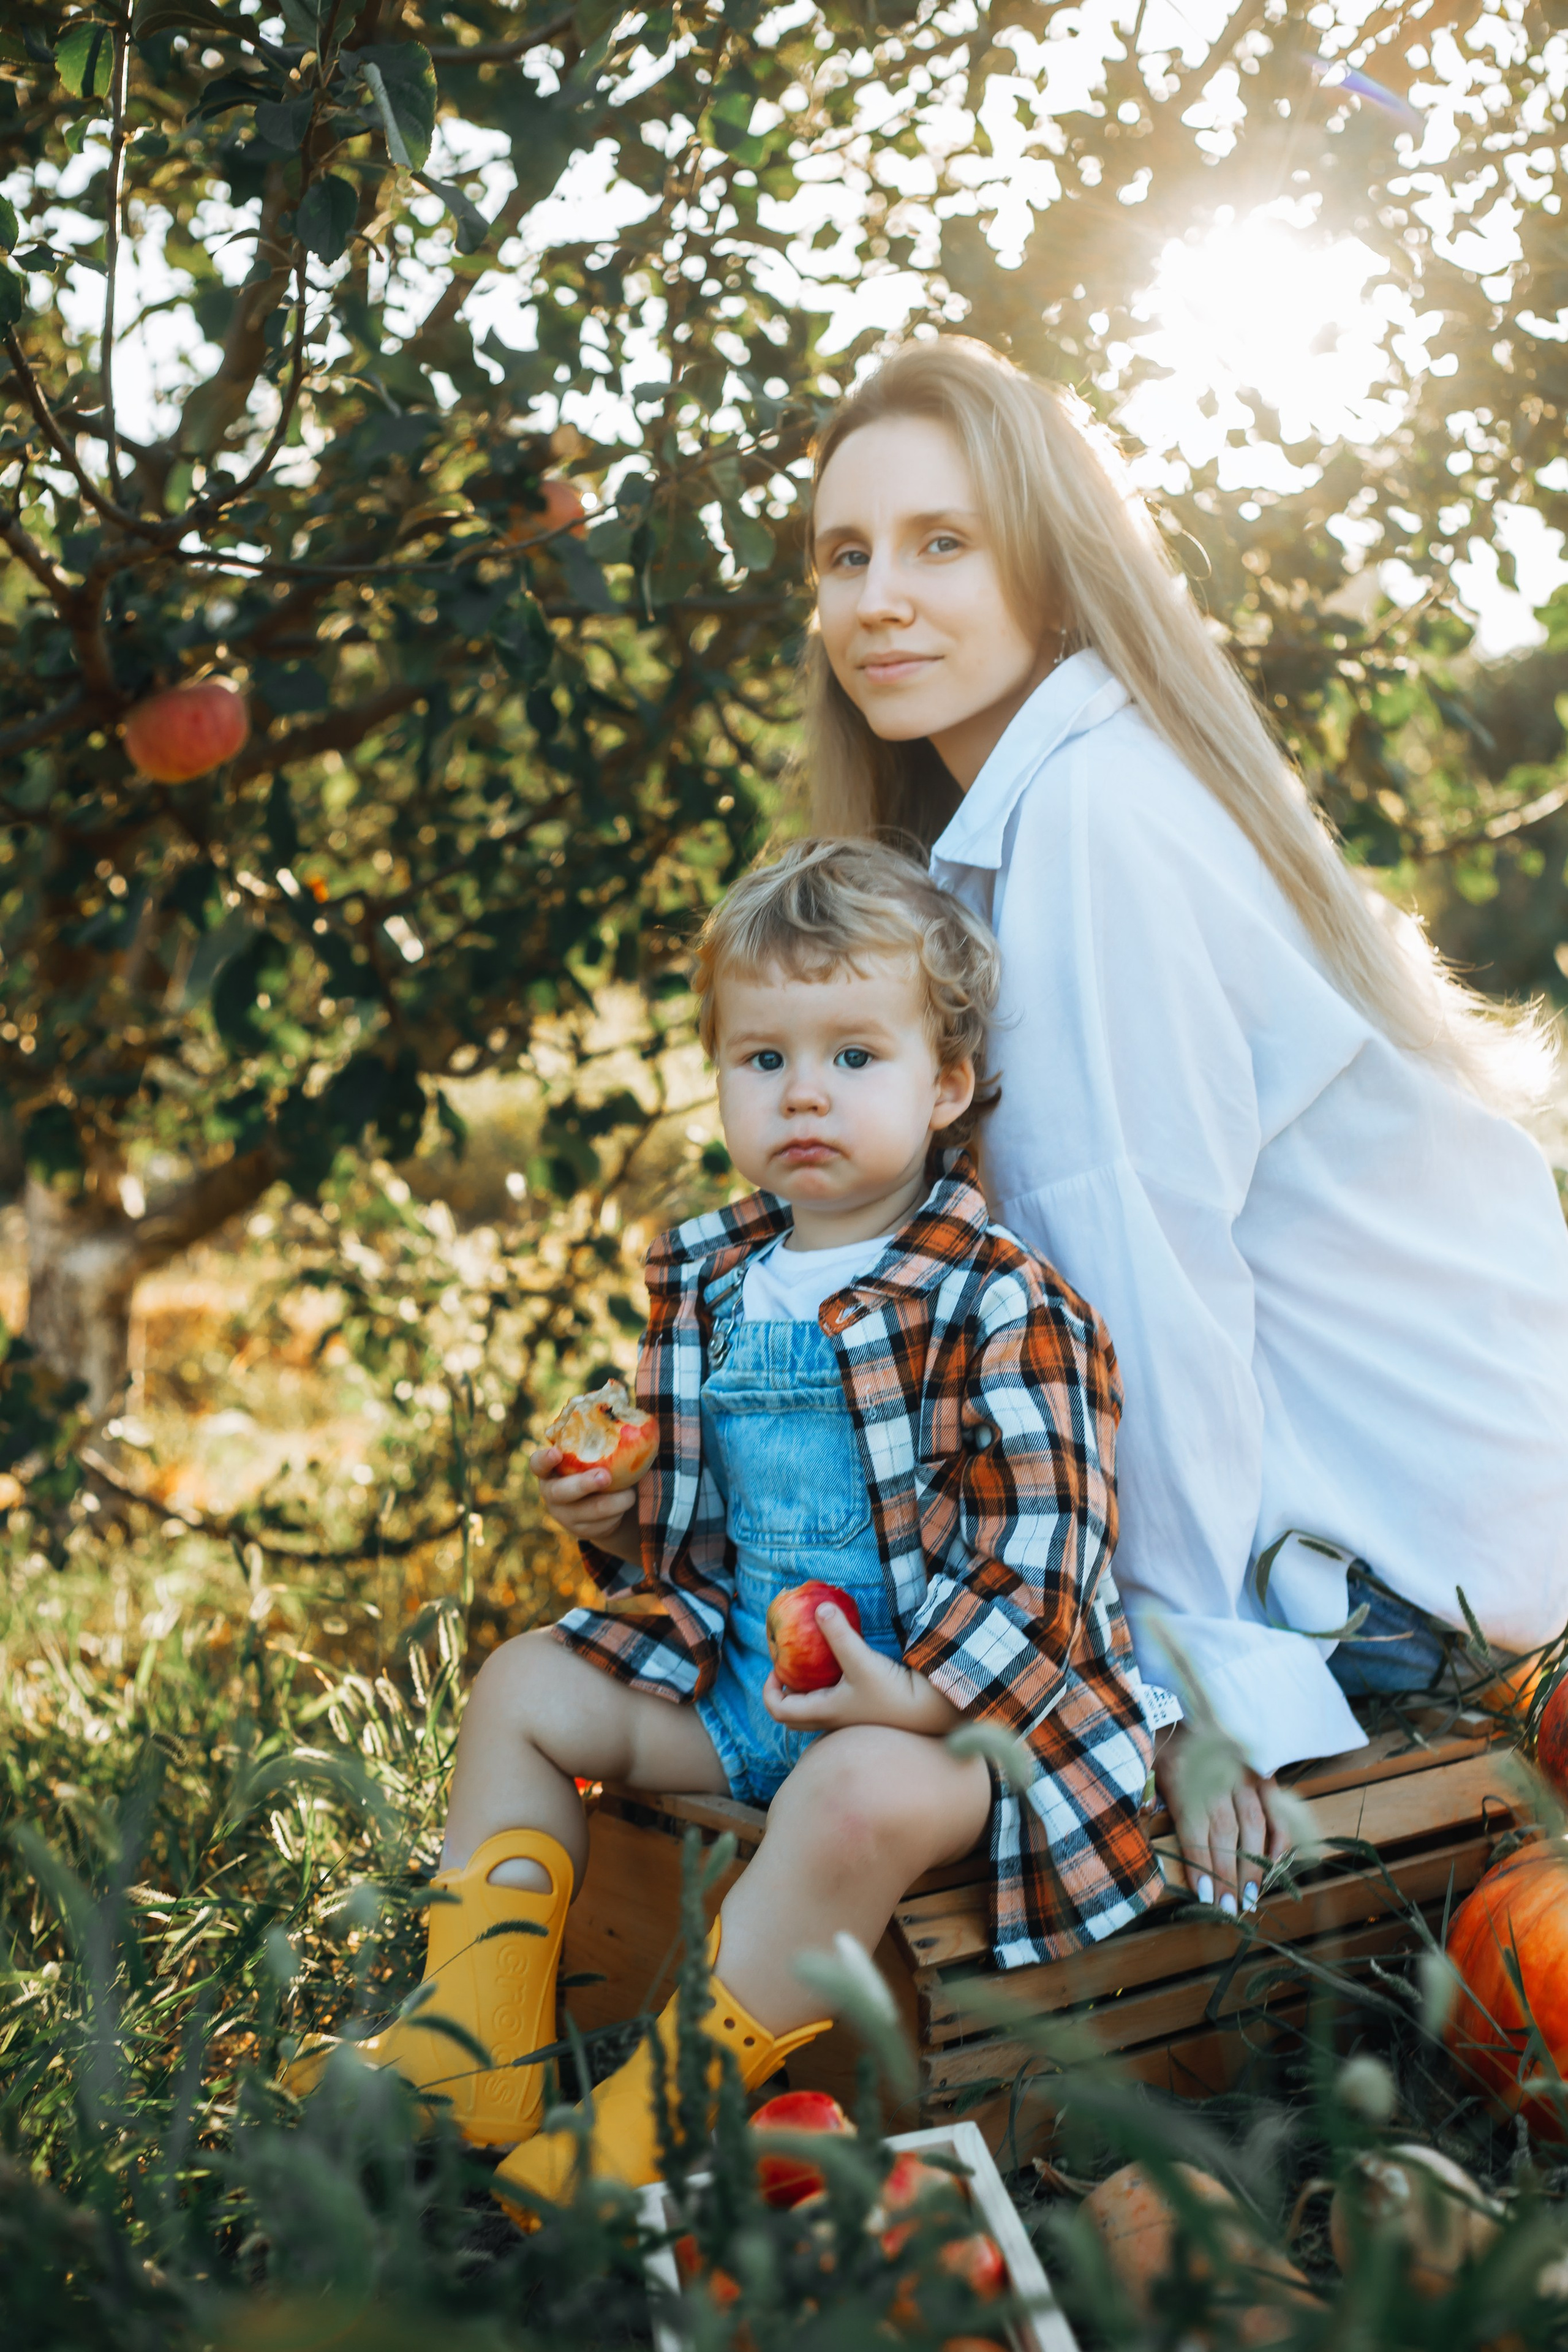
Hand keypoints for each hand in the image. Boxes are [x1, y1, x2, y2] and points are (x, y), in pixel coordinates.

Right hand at [529, 1444, 642, 1564]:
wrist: (605, 1506)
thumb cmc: (599, 1468)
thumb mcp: (594, 1456)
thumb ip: (599, 1442)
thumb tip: (631, 1414)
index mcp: (550, 1470)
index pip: (537, 1464)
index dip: (544, 1460)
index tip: (557, 1452)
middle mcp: (551, 1493)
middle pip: (561, 1492)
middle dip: (584, 1484)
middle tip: (605, 1476)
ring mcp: (564, 1515)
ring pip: (590, 1511)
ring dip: (615, 1501)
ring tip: (630, 1493)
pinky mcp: (580, 1531)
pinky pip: (603, 1524)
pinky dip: (619, 1513)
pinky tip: (625, 1504)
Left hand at [762, 1601, 960, 1736]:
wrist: (930, 1712)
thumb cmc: (893, 1692)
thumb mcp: (863, 1661)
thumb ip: (840, 1635)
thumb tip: (820, 1607)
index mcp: (823, 1713)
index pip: (778, 1711)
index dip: (768, 1689)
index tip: (775, 1667)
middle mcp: (831, 1721)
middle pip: (792, 1715)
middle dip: (783, 1691)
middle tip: (788, 1666)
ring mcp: (847, 1719)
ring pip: (813, 1710)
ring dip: (805, 1689)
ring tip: (812, 1662)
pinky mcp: (862, 1711)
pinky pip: (833, 1703)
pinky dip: (826, 1687)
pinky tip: (840, 1666)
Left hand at [1153, 1721, 1293, 1915]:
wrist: (1188, 1703)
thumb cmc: (1163, 1743)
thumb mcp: (1145, 1766)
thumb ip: (1147, 1798)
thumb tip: (1145, 1831)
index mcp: (1182, 1774)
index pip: (1195, 1828)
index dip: (1202, 1865)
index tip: (1206, 1898)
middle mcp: (1217, 1774)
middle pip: (1227, 1833)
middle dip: (1230, 1875)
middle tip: (1232, 1910)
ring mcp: (1244, 1772)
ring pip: (1255, 1824)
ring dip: (1256, 1865)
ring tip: (1253, 1897)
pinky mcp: (1263, 1771)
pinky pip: (1277, 1810)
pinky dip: (1279, 1839)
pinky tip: (1274, 1865)